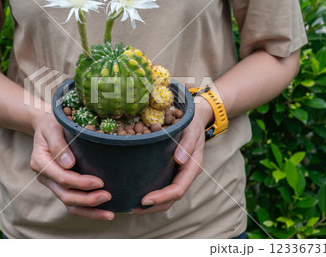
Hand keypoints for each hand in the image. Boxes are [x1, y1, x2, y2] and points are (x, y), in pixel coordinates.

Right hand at [30, 114, 114, 219]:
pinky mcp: (60, 186)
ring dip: (89, 211)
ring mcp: (52, 183)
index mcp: (40, 161)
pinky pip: (73, 203)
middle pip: (65, 195)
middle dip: (87, 199)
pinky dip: (87, 210)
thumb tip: (69, 164)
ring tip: (109, 213)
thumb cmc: (52, 124)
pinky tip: (103, 212)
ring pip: (69, 204)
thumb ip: (58, 144)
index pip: (62, 177)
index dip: (81, 182)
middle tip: (108, 196)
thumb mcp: (53, 127)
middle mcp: (44, 176)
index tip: (100, 182)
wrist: (46, 127)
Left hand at [132, 98, 212, 213]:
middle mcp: (184, 174)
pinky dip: (150, 191)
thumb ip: (187, 144)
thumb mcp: (191, 129)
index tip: (145, 200)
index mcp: (192, 168)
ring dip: (150, 204)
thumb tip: (179, 160)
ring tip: (130, 205)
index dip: (162, 197)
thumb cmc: (192, 123)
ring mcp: (177, 173)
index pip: (177, 189)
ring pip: (166, 196)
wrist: (195, 117)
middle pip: (170, 198)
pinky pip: (161, 185)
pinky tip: (135, 191)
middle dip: (153, 206)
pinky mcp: (170, 169)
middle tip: (132, 208)